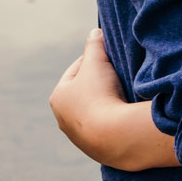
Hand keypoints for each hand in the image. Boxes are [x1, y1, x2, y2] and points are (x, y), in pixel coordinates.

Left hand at [50, 27, 175, 170]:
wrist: (113, 136)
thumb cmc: (100, 95)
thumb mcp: (96, 62)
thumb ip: (94, 45)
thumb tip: (94, 31)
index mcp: (58, 97)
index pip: (77, 70)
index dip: (94, 60)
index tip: (110, 57)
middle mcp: (63, 119)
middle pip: (85, 92)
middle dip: (100, 83)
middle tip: (118, 75)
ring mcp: (78, 136)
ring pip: (94, 111)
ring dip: (106, 102)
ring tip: (123, 95)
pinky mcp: (95, 149)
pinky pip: (104, 127)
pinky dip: (112, 119)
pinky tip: (124, 113)